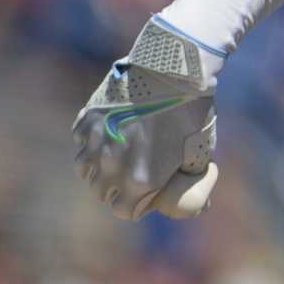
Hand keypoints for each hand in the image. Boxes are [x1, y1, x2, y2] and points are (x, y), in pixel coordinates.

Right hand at [73, 20, 221, 219]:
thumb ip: (190, 181)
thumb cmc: (191, 114)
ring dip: (98, 167)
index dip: (135, 204)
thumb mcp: (200, 153)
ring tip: (116, 154)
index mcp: (139, 181)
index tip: (144, 193)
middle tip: (130, 172)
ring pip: (85, 169)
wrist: (174, 72)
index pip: (123, 211)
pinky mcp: (87, 120)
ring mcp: (95, 143)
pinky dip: (91, 141)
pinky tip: (108, 131)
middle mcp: (111, 167)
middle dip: (115, 188)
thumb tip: (202, 207)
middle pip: (101, 192)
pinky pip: (81, 141)